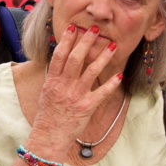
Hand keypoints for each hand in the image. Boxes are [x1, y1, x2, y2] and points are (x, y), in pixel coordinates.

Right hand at [30, 24, 121, 146]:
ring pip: (90, 72)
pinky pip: (101, 93)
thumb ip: (55, 77)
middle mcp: (63, 86)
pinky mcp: (86, 108)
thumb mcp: (46, 92)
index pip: (59, 56)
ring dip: (103, 57)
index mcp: (52, 81)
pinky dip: (110, 84)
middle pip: (76, 59)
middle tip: (96, 29)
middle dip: (86, 42)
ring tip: (112, 46)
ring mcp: (75, 96)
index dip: (66, 41)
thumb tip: (60, 59)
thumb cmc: (48, 115)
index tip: (73, 27)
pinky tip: (119, 76)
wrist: (48, 137)